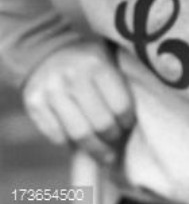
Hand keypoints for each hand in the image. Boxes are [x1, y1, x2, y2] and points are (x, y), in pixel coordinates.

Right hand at [22, 42, 135, 165]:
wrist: (46, 50)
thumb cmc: (87, 60)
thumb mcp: (107, 56)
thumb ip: (121, 79)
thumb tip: (140, 117)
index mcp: (97, 62)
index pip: (120, 105)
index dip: (127, 121)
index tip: (128, 125)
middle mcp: (73, 75)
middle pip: (100, 124)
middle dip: (112, 138)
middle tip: (116, 142)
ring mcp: (51, 90)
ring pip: (78, 134)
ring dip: (94, 148)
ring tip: (103, 153)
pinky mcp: (34, 104)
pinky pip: (57, 136)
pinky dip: (70, 143)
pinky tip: (78, 141)